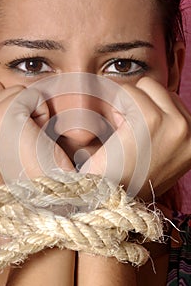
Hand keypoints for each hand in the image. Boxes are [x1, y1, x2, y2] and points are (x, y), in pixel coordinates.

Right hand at [0, 82, 72, 185]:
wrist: (45, 196)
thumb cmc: (24, 173)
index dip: (4, 111)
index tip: (10, 142)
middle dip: (14, 107)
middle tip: (21, 139)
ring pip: (12, 89)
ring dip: (28, 110)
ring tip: (29, 138)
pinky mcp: (2, 116)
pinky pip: (31, 94)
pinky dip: (42, 112)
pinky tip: (38, 136)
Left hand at [81, 77, 190, 199]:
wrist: (109, 200)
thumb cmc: (129, 178)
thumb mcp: (160, 154)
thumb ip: (168, 128)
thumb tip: (158, 94)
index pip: (171, 100)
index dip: (147, 110)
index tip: (135, 133)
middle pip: (159, 89)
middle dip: (138, 103)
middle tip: (126, 131)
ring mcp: (176, 125)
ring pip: (144, 85)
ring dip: (126, 104)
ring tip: (121, 133)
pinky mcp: (152, 121)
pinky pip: (127, 92)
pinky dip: (114, 106)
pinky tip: (114, 132)